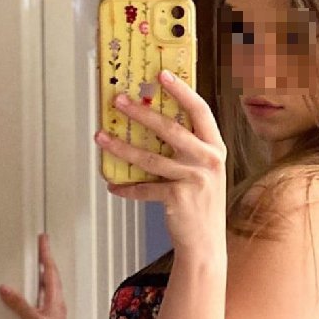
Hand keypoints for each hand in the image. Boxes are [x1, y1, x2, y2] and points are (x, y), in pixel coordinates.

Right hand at [0, 233, 71, 318]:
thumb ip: (19, 304)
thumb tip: (8, 290)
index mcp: (54, 299)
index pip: (50, 270)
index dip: (46, 254)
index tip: (44, 239)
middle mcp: (55, 304)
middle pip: (51, 276)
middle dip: (45, 260)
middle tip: (41, 248)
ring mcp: (52, 313)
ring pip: (47, 288)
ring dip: (42, 275)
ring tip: (36, 265)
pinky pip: (41, 300)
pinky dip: (36, 292)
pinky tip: (29, 295)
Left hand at [94, 69, 226, 254]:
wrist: (206, 243)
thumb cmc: (202, 204)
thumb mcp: (205, 171)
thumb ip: (190, 148)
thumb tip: (155, 122)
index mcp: (216, 148)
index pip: (200, 110)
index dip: (181, 90)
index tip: (161, 75)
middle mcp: (209, 160)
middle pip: (171, 128)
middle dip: (141, 112)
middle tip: (119, 101)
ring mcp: (194, 179)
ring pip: (150, 157)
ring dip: (121, 147)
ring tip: (102, 137)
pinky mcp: (178, 197)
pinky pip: (145, 187)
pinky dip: (126, 187)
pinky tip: (114, 185)